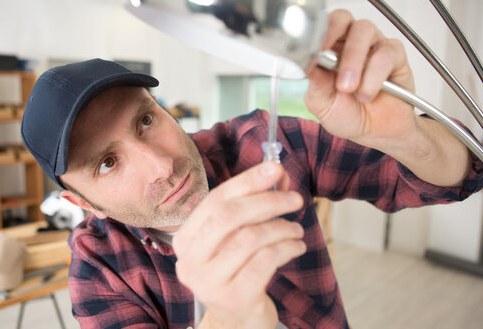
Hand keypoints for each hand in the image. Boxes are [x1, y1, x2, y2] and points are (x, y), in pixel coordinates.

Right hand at [173, 161, 305, 328]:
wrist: (237, 318)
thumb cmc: (238, 270)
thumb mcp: (238, 237)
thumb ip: (253, 206)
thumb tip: (279, 175)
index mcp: (186, 239)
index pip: (216, 200)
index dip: (247, 181)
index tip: (275, 169)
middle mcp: (190, 260)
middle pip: (229, 216)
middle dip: (267, 201)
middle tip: (295, 199)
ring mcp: (208, 282)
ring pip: (250, 238)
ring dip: (281, 228)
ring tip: (296, 229)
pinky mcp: (233, 298)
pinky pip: (265, 261)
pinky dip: (287, 248)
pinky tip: (296, 246)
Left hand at [306, 9, 416, 148]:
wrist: (377, 133)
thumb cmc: (348, 114)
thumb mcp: (323, 104)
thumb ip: (316, 83)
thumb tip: (307, 63)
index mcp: (328, 50)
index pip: (320, 26)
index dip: (315, 33)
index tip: (311, 49)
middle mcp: (350, 42)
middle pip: (343, 18)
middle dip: (333, 36)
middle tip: (330, 64)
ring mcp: (373, 46)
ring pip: (364, 31)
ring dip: (353, 61)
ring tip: (348, 89)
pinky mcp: (395, 56)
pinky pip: (386, 53)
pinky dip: (374, 75)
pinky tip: (367, 94)